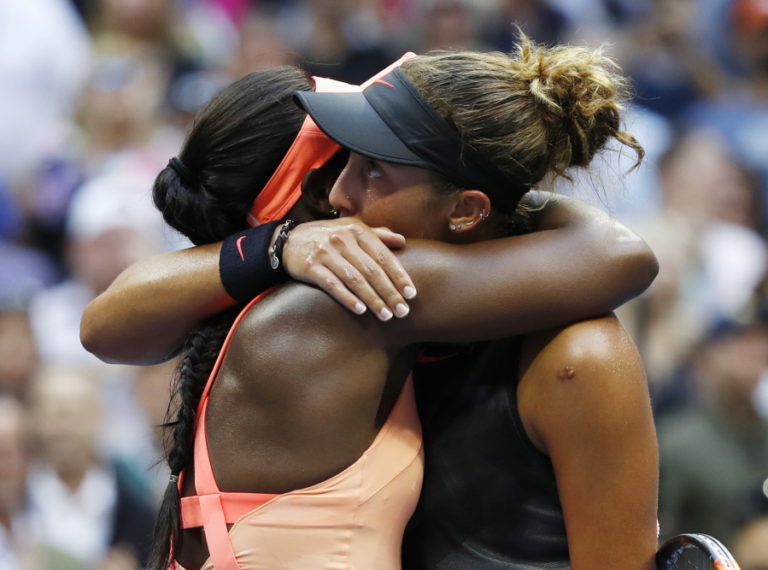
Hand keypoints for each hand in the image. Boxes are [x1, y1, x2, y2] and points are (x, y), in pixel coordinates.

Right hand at [282, 218, 415, 320]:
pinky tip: (360, 311)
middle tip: (402, 311)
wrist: (288, 241)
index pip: (383, 256)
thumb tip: (402, 241)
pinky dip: (347, 298)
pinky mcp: (310, 267)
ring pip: (355, 280)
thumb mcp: (351, 230)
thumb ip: (377, 235)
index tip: (412, 294)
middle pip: (371, 270)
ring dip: (373, 299)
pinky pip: (332, 285)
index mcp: (356, 230)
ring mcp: (325, 253)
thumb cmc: (327, 237)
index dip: (399, 276)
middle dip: (390, 292)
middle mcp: (342, 239)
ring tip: (386, 316)